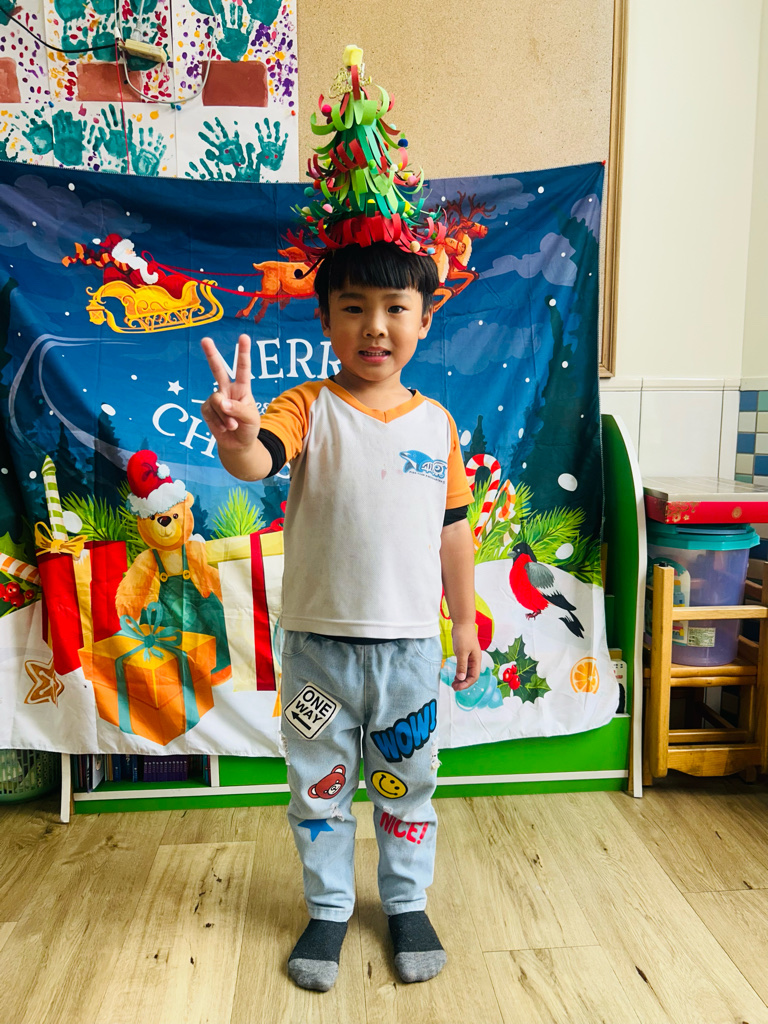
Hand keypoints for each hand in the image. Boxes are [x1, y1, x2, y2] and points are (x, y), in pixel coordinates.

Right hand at [200, 334, 260, 450]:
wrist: (238, 445)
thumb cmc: (248, 428)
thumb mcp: (251, 418)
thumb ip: (238, 408)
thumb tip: (220, 401)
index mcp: (242, 388)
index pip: (242, 368)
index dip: (243, 353)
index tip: (243, 337)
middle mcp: (227, 390)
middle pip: (218, 370)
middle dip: (211, 354)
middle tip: (205, 339)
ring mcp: (216, 399)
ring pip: (216, 401)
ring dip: (225, 417)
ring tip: (232, 425)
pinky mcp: (206, 409)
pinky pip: (209, 412)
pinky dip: (218, 423)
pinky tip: (223, 428)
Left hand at [450, 623, 481, 690]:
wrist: (462, 623)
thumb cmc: (464, 636)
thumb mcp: (462, 652)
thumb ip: (461, 666)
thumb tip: (461, 678)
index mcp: (476, 660)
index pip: (474, 677)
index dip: (466, 684)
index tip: (457, 687)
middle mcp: (474, 660)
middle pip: (471, 676)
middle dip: (463, 683)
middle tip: (454, 687)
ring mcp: (470, 657)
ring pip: (467, 672)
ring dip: (461, 678)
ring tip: (453, 683)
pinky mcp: (465, 654)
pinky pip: (463, 666)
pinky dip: (459, 672)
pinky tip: (455, 675)